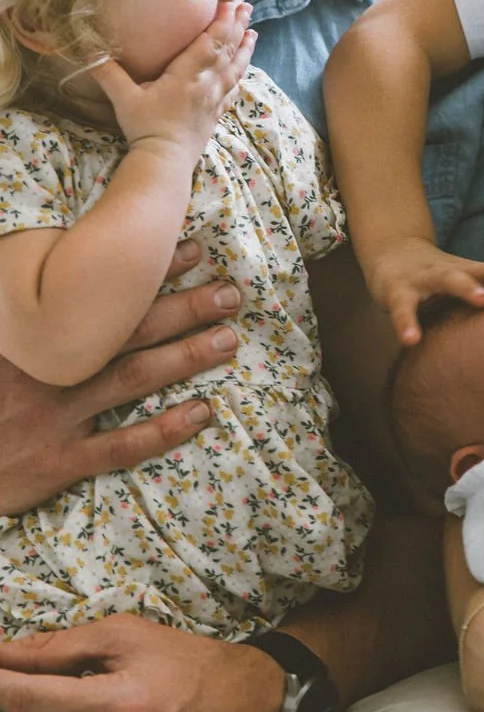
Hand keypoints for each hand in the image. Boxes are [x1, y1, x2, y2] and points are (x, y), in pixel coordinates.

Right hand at [0, 241, 239, 515]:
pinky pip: (120, 447)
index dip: (148, 271)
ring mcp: (56, 416)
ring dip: (185, 357)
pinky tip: (202, 414)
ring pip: (133, 379)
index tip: (192, 250)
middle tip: (231, 293)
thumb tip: (60, 264)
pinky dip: (164, 430)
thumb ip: (25, 305)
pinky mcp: (58, 461)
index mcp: (34, 333)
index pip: (99, 295)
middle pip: (129, 331)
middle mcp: (50, 368)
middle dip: (184, 308)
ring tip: (228, 339)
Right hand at [89, 0, 255, 165]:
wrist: (165, 162)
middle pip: (226, 50)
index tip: (232, 2)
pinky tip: (244, 69)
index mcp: (186, 74)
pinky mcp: (216, 114)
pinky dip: (240, 75)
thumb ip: (108, 73)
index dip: (222, 21)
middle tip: (248, 6)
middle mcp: (206, 84)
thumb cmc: (145, 128)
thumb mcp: (123, 98)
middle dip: (237, 26)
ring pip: (235, 68)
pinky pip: (233, 90)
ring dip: (245, 48)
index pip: (210, 42)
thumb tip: (88, 51)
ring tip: (253, 32)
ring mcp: (214, 99)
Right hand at [364, 236, 483, 344]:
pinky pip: (402, 309)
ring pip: (449, 280)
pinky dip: (406, 323)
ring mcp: (425, 279)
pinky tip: (411, 340)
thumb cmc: (437, 274)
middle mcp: (453, 271)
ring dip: (468, 288)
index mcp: (472, 272)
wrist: (389, 253)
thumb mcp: (468, 278)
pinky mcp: (397, 292)